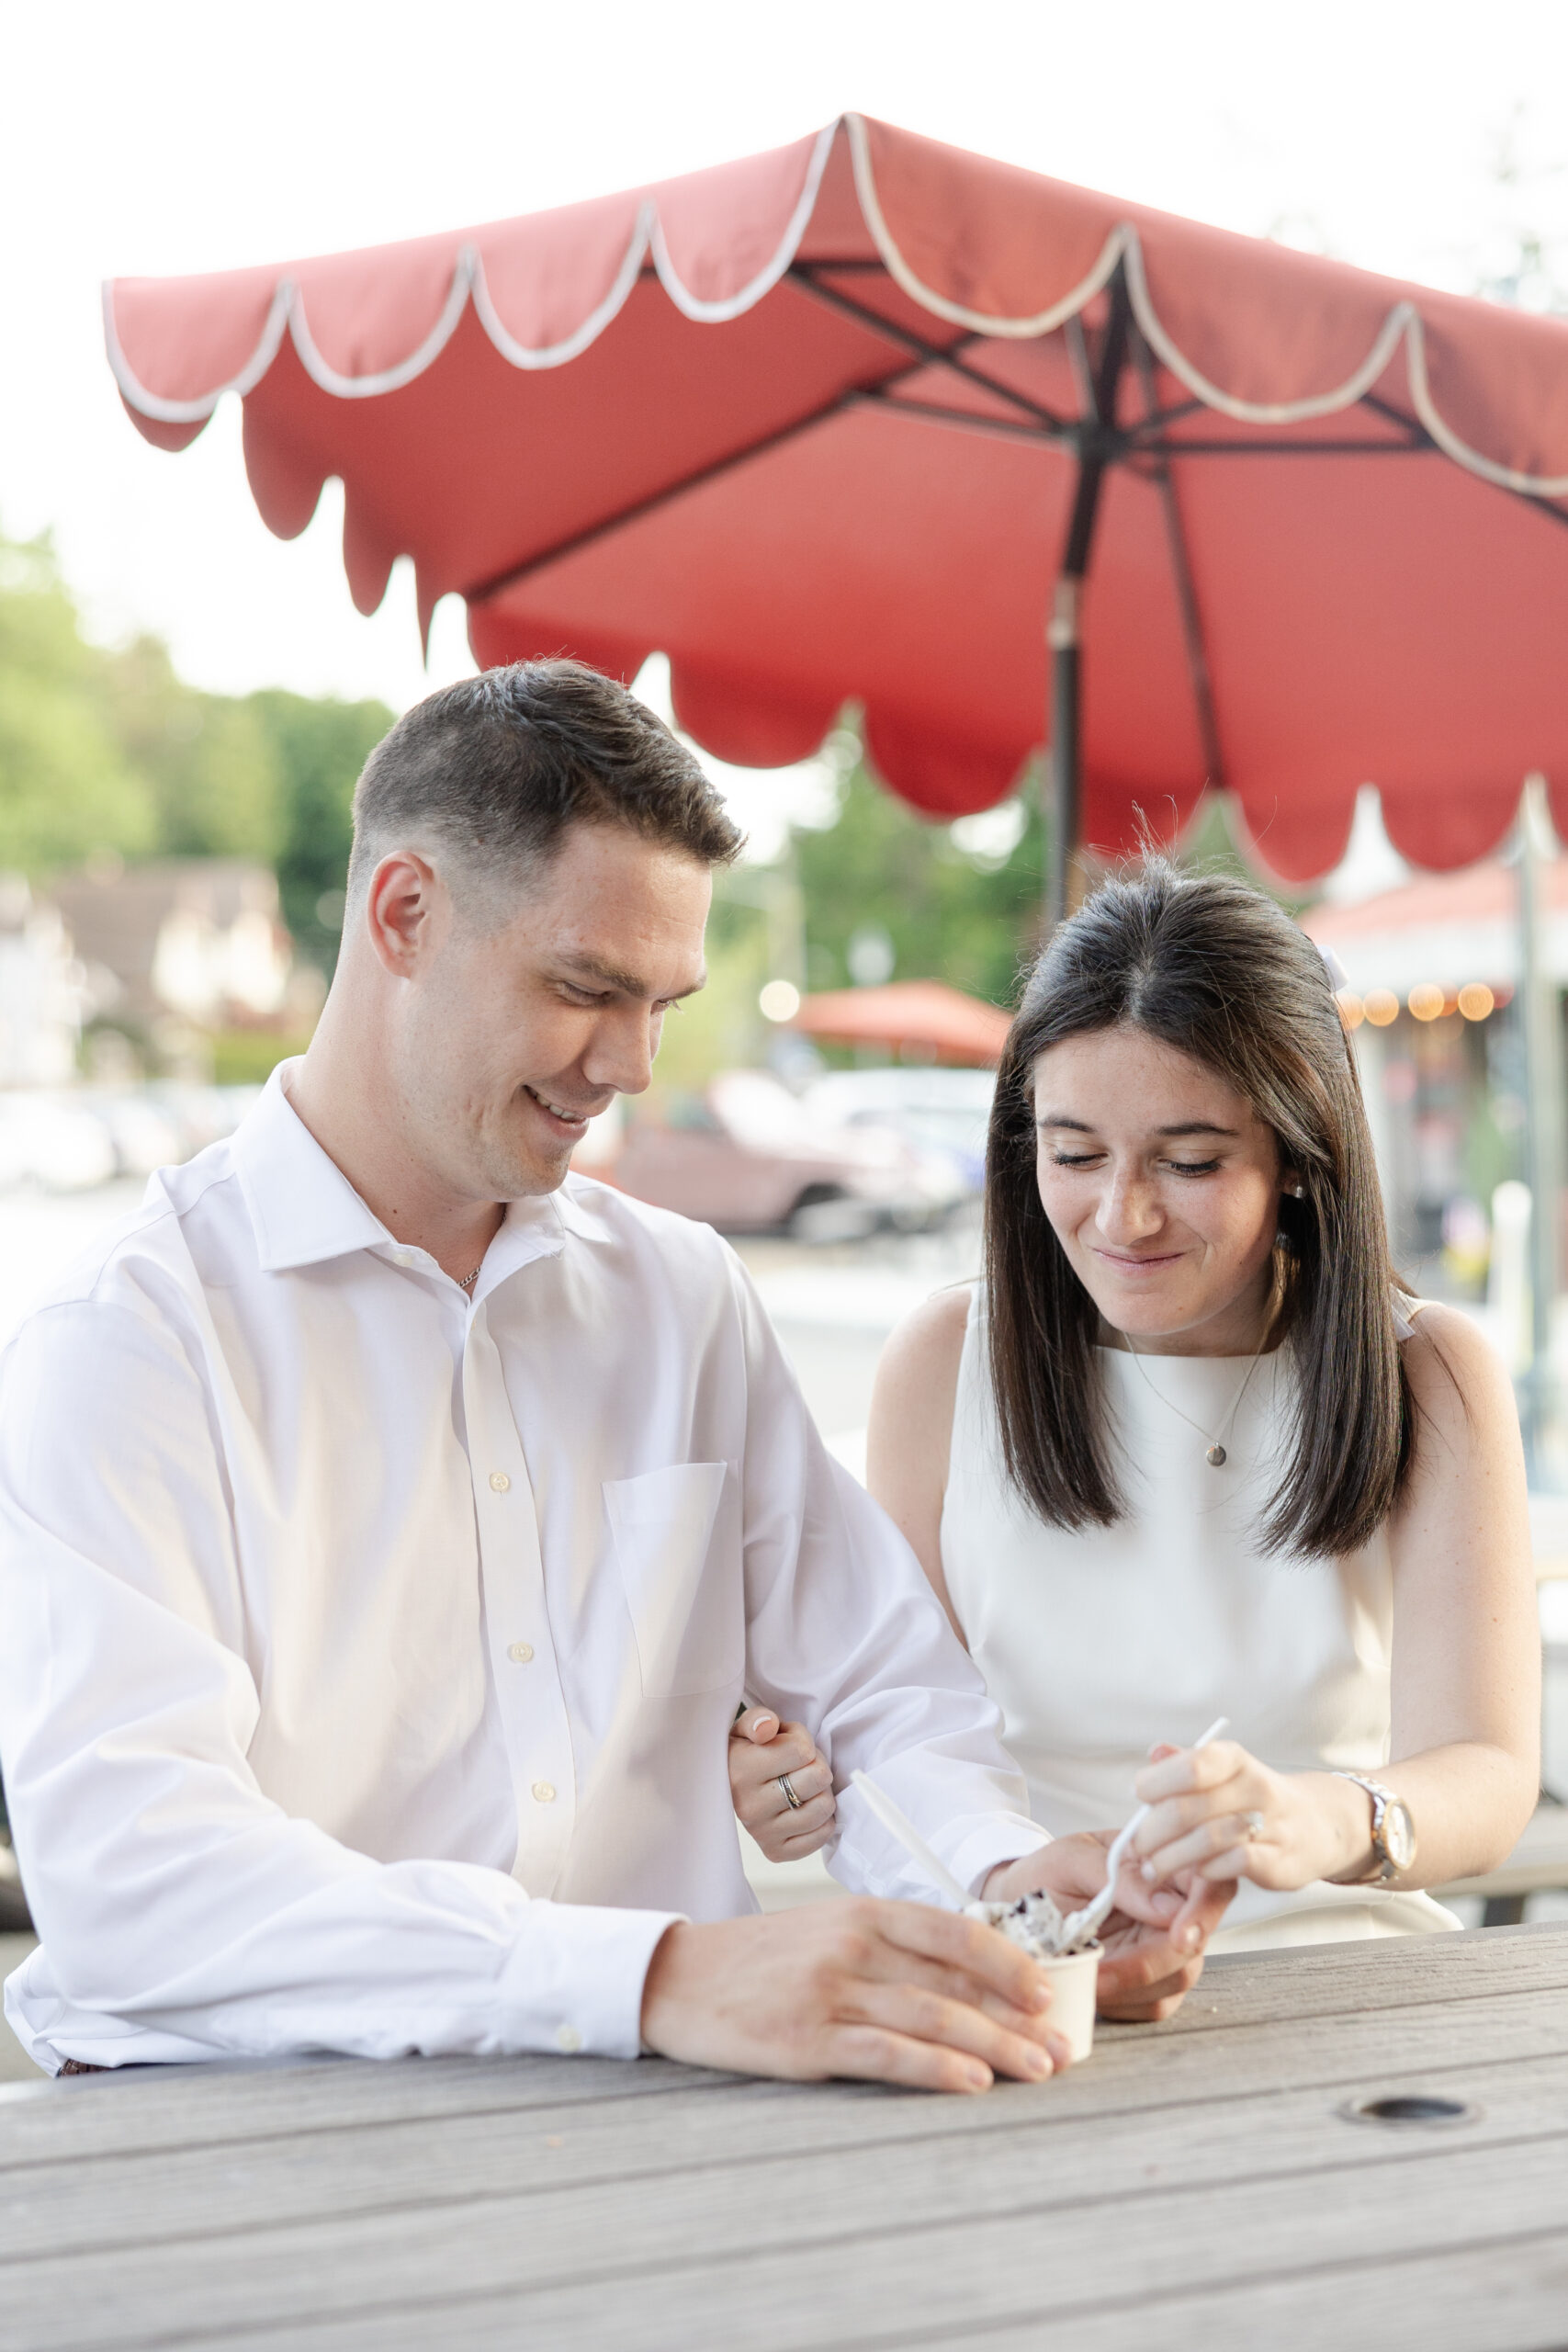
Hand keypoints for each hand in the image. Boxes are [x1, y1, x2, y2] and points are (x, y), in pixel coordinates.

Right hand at [641, 1898, 1074, 2091]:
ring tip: (1036, 2070)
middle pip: (954, 1982)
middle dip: (1018, 2017)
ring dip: (995, 2046)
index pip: (954, 1931)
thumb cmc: (761, 1959)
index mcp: (862, 1911)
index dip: (1009, 1961)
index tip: (1048, 1991)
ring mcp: (829, 1991)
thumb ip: (889, 1947)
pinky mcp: (806, 2040)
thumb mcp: (827, 1931)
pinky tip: (972, 2082)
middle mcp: (852, 1944)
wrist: (677, 1976)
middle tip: (1063, 2048)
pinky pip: (886, 2054)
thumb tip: (969, 1980)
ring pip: (932, 2017)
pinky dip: (936, 2068)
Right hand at [729, 1706, 836, 1861]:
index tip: (788, 1743)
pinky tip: (805, 1808)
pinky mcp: (775, 1852)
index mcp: (740, 1770)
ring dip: (821, 1792)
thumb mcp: (746, 1727)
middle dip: (815, 1765)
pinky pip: (821, 1835)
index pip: (802, 1750)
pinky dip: (822, 1820)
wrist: (728, 1787)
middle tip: (800, 1765)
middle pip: (817, 1778)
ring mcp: (762, 1833)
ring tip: (803, 1785)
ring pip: (823, 1807)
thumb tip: (768, 1727)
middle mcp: (749, 1806)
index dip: (802, 1740)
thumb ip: (759, 1719)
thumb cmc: (745, 1751)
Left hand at [983, 1833, 1234, 2021]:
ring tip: (1084, 1975)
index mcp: (1164, 1864)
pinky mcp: (1150, 1984)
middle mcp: (1174, 1909)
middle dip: (1150, 1962)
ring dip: (1131, 1986)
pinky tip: (1090, 1988)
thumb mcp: (1072, 1859)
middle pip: (1195, 1943)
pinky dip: (1123, 2004)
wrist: (1016, 1904)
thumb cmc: (1047, 1872)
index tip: (1178, 1936)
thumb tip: (1169, 1907)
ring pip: (1178, 1979)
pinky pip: (1154, 2005)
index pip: (1211, 1884)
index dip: (1204, 1912)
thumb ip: (1120, 1877)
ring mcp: (1165, 1948)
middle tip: (1099, 1970)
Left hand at [1130, 1740, 1374, 1890]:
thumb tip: (1154, 1753)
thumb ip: (1185, 1764)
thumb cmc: (1252, 1798)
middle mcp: (1255, 1787)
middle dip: (1152, 1832)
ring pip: (1208, 1840)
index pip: (1191, 1765)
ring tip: (1152, 1868)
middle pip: (1188, 1809)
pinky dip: (1207, 1871)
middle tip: (1135, 1847)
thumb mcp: (1222, 1772)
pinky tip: (1195, 1873)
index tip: (1139, 1798)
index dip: (1157, 1783)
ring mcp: (1271, 1825)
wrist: (1318, 1825)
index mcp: (1234, 1760)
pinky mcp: (1280, 1861)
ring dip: (1170, 1858)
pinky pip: (1235, 1865)